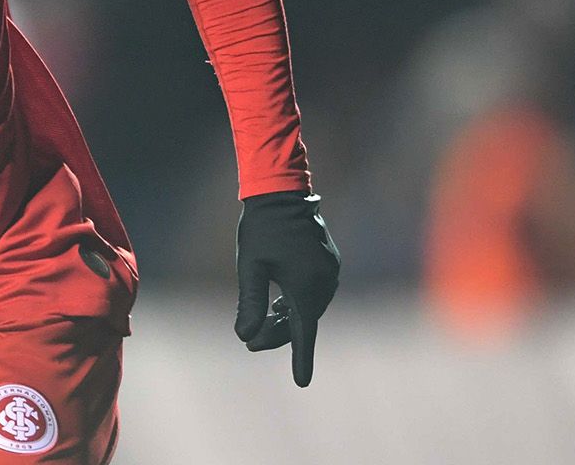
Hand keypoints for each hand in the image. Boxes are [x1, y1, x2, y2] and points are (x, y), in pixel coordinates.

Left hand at [235, 191, 340, 386]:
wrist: (281, 192)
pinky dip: (297, 302)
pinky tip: (280, 306)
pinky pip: (314, 291)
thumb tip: (245, 336)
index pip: (303, 332)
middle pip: (303, 320)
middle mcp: (324, 282)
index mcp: (307, 287)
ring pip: (309, 306)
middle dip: (278, 334)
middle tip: (250, 343)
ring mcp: (330, 271)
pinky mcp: (328, 261)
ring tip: (264, 325)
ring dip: (288, 318)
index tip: (302, 382)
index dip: (301, 359)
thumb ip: (251, 303)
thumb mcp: (250, 268)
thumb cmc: (261, 229)